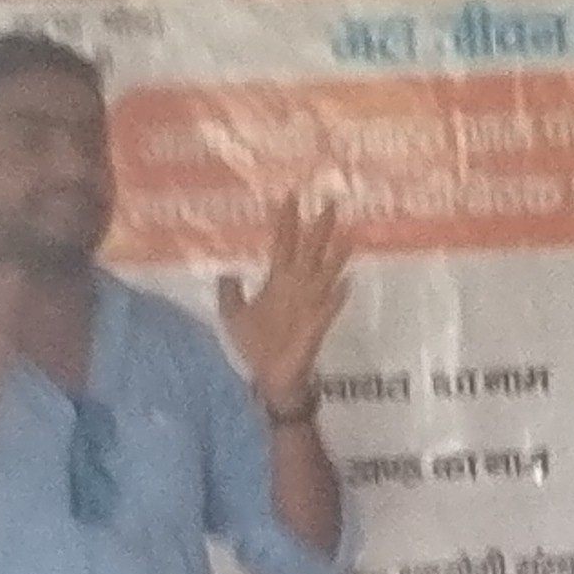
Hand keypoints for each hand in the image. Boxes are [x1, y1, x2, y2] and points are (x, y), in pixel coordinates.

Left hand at [216, 194, 352, 419]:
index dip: (287, 221)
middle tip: (330, 202)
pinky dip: (337, 297)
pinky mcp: (315, 326)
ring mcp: (309, 306)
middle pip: (310, 251)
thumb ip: (230, 292)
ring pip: (325, 274)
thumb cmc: (253, 346)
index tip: (290, 196)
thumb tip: (227, 271)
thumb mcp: (232, 314)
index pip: (284, 243)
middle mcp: (297, 288)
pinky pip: (329, 308)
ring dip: (335, 257)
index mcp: (278, 282)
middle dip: (319, 228)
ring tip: (346, 237)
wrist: (266, 376)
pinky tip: (346, 284)